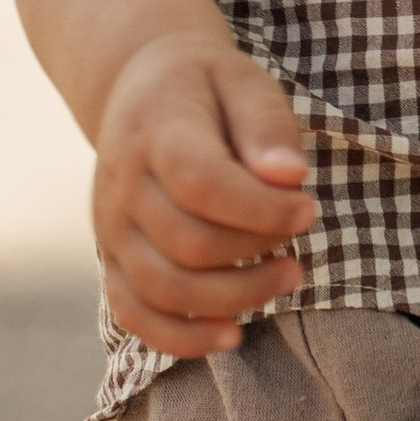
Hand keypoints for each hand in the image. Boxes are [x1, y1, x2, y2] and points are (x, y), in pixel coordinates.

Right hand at [91, 31, 318, 359]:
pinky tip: (232, 336)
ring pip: (163, 287)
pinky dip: (180, 338)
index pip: (199, 183)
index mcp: (156, 131)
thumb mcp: (245, 82)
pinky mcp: (112, 258)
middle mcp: (124, 184)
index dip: (259, 209)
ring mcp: (112, 227)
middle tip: (299, 247)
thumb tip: (290, 176)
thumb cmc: (208, 89)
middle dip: (255, 254)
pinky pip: (133, 313)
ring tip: (284, 278)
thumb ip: (268, 126)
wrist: (140, 89)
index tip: (307, 209)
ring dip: (232, 298)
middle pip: (186, 244)